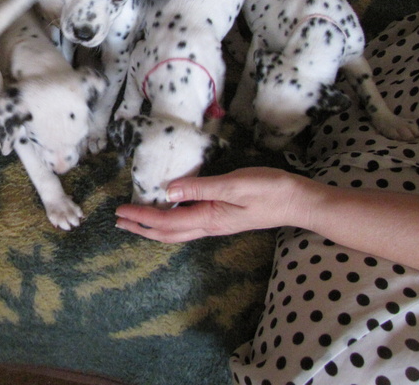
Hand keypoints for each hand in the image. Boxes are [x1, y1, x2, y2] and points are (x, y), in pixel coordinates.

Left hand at [115, 167, 311, 242]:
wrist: (299, 201)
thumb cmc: (270, 189)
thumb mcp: (234, 184)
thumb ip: (200, 187)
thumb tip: (168, 190)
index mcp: (208, 218)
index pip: (166, 220)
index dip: (141, 217)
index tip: (120, 212)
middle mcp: (209, 226)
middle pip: (167, 233)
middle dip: (141, 228)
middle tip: (119, 221)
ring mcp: (216, 225)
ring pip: (177, 232)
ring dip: (153, 228)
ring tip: (135, 222)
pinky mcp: (222, 219)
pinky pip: (188, 225)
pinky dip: (169, 222)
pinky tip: (167, 213)